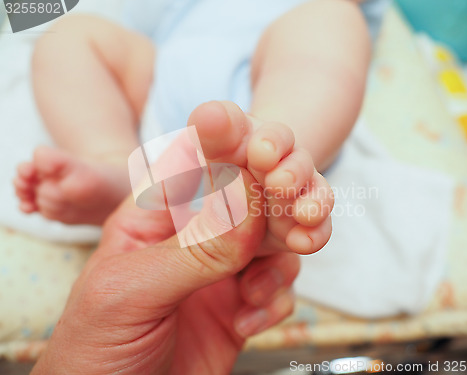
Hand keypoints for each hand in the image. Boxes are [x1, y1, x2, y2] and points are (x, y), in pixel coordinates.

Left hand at [32, 161, 298, 374]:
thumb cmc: (96, 348)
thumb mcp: (133, 291)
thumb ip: (194, 248)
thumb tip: (248, 196)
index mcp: (156, 214)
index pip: (198, 162)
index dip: (233, 142)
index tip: (264, 149)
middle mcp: (195, 234)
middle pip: (251, 191)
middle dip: (282, 190)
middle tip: (299, 200)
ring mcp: (221, 268)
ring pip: (278, 236)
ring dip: (293, 242)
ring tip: (298, 250)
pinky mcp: (243, 305)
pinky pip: (280, 286)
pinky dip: (277, 300)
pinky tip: (247, 322)